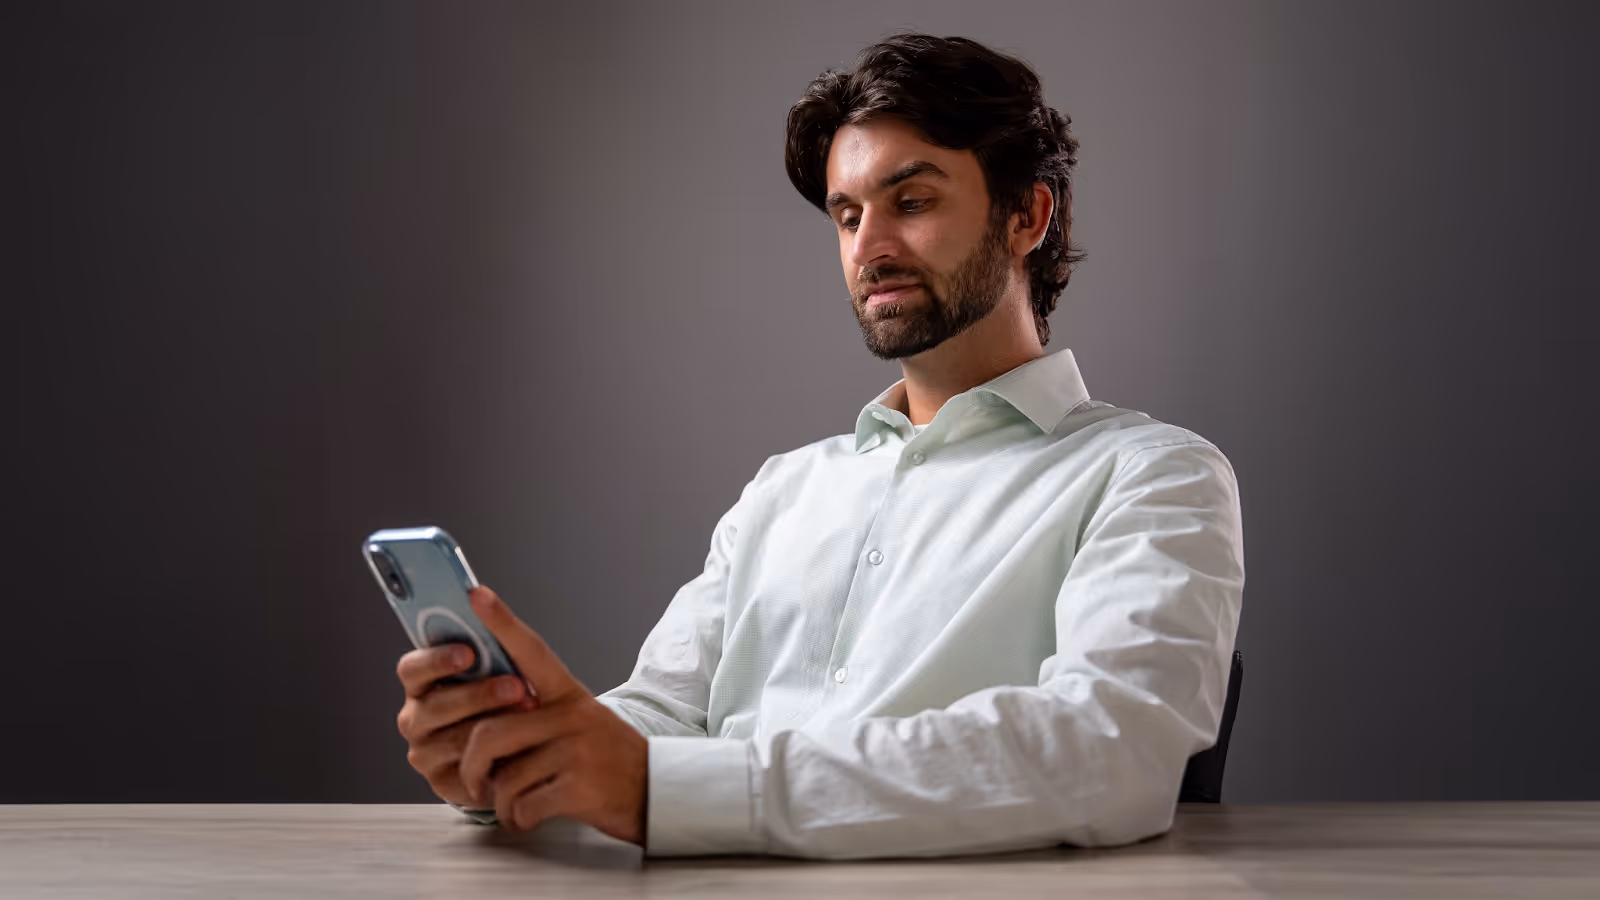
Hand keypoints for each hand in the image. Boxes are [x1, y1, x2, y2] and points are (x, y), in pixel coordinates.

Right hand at [395, 638, 538, 808]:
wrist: (535, 747)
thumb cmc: (513, 698)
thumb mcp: (508, 663)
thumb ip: (493, 632)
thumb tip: (480, 593)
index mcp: (423, 682)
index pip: (412, 668)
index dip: (436, 660)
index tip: (468, 652)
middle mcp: (417, 715)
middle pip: (432, 706)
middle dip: (477, 695)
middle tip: (514, 686)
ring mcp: (425, 750)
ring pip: (449, 739)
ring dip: (491, 726)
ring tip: (527, 714)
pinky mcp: (442, 781)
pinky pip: (463, 769)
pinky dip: (493, 757)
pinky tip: (517, 745)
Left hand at [457, 586, 648, 845]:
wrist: (656, 792)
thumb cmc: (606, 759)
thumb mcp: (578, 722)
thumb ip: (536, 715)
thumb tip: (481, 721)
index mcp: (568, 694)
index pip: (530, 650)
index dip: (502, 622)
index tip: (476, 594)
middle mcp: (572, 716)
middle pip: (491, 732)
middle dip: (471, 766)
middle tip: (474, 781)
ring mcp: (577, 751)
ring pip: (504, 777)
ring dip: (498, 802)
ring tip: (508, 806)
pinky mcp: (580, 787)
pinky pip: (523, 805)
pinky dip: (517, 819)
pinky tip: (526, 819)